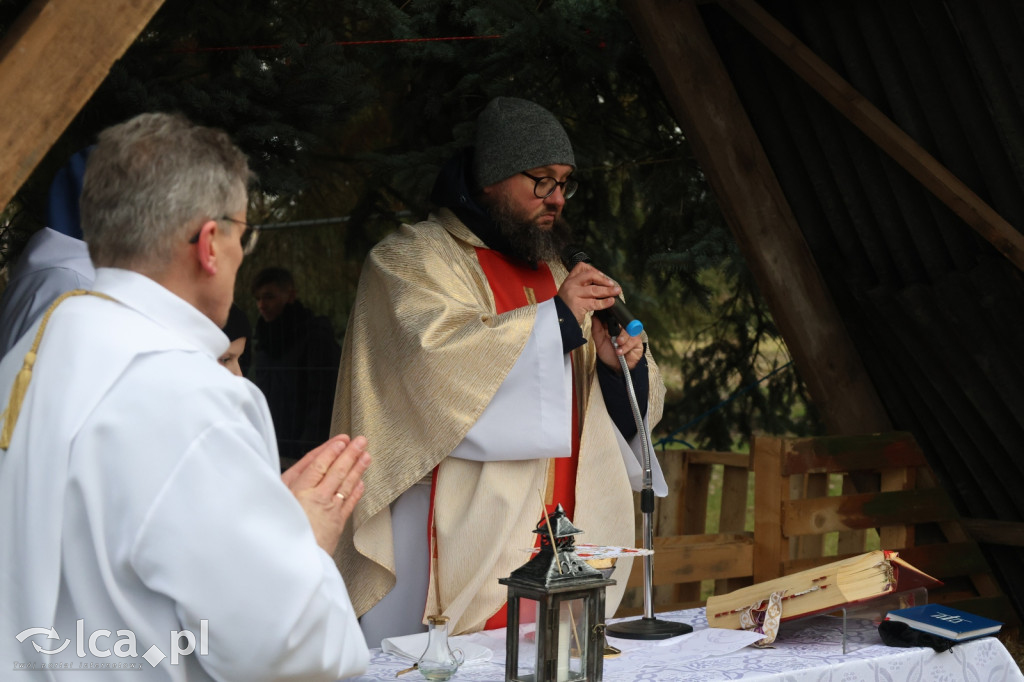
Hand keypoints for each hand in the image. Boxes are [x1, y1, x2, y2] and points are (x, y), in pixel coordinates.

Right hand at [282, 434, 370, 554]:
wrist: (289, 562)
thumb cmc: (276, 530)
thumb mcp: (274, 499)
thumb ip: (289, 481)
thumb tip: (305, 464)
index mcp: (299, 491)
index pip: (319, 465)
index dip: (331, 451)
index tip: (341, 441)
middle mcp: (317, 499)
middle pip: (337, 471)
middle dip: (350, 454)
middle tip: (360, 442)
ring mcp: (330, 511)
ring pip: (346, 485)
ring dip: (358, 469)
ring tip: (366, 456)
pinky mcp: (337, 524)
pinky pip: (349, 503)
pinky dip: (356, 492)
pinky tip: (361, 483)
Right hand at [557, 262, 621, 325]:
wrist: (557, 320)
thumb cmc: (566, 307)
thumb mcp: (570, 292)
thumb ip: (582, 286)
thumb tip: (601, 284)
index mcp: (569, 280)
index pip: (581, 267)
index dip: (593, 270)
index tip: (601, 276)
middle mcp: (571, 285)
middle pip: (590, 276)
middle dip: (603, 279)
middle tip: (612, 284)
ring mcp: (574, 294)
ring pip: (594, 289)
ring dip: (608, 290)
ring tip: (616, 291)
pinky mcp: (578, 305)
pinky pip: (594, 302)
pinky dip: (605, 302)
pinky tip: (611, 301)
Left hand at [592, 315, 644, 372]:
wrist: (616, 367)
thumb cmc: (608, 353)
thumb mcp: (599, 342)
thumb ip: (596, 330)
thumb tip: (594, 317)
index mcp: (614, 326)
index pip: (615, 317)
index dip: (612, 318)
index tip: (608, 324)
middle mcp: (623, 329)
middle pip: (624, 322)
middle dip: (619, 330)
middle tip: (615, 338)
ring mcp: (631, 334)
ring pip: (629, 331)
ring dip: (622, 339)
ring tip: (617, 346)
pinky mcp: (637, 341)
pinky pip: (634, 340)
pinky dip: (626, 347)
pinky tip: (621, 352)